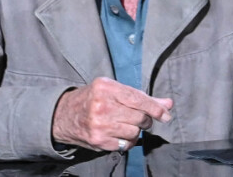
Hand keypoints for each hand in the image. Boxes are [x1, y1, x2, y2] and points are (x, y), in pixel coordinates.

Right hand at [52, 77, 172, 152]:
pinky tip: (120, 133)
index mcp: (106, 88)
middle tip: (142, 118)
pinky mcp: (98, 140)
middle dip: (146, 119)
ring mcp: (100, 125)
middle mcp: (102, 105)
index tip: (166, 114)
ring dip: (136, 130)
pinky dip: (127, 140)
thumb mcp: (113, 90)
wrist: (64, 115)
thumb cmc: (94, 98)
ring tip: (127, 124)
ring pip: (134, 132)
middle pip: (138, 117)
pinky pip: (125, 144)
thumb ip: (140, 96)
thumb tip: (168, 104)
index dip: (155, 108)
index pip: (137, 99)